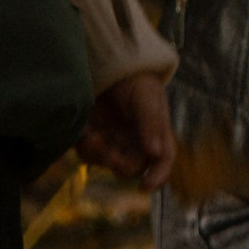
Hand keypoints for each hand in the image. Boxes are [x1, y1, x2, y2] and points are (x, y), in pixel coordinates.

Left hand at [80, 67, 175, 187]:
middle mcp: (135, 142)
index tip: (145, 187)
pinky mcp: (92, 137)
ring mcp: (113, 141)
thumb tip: (155, 152)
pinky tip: (86, 132)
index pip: (162, 161)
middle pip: (132, 168)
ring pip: (108, 164)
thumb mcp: (147, 96)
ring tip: (94, 138)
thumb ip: (151, 123)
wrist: (106, 62)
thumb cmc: (134, 79)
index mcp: (156, 134)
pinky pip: (88, 153)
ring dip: (101, 156)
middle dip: (121, 165)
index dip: (158, 177)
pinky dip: (86, 147)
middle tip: (111, 154)